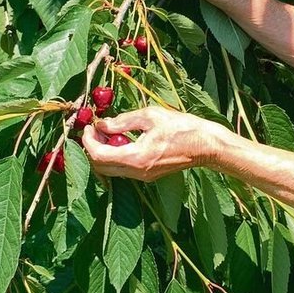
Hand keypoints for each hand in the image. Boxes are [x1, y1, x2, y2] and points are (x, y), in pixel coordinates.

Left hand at [80, 105, 221, 181]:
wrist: (205, 145)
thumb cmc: (182, 127)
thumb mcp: (150, 116)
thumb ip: (122, 121)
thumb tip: (102, 124)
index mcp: (136, 157)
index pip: (99, 155)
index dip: (88, 141)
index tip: (88, 126)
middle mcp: (137, 172)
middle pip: (100, 167)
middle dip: (92, 148)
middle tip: (94, 130)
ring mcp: (143, 176)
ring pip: (111, 170)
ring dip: (103, 152)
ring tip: (107, 133)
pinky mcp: (148, 175)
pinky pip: (123, 169)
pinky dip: (115, 156)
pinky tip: (121, 140)